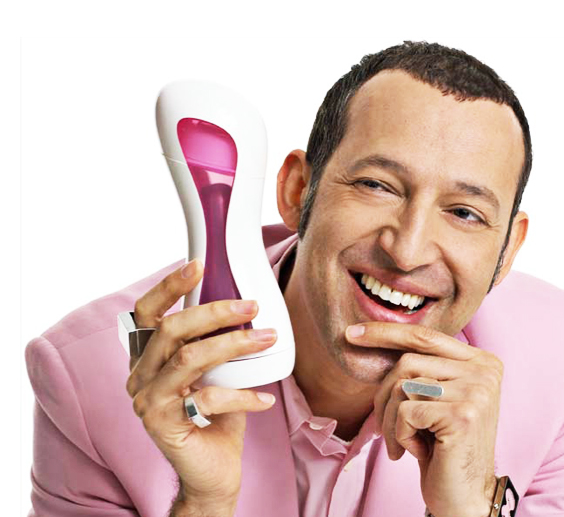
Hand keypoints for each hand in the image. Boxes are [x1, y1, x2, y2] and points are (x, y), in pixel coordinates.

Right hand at [125, 259, 277, 515]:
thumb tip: (248, 306)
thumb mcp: (217, 371)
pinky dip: (242, 395)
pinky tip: (265, 399)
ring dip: (234, 344)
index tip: (199, 265)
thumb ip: (218, 342)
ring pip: (190, 358)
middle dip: (215, 312)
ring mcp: (147, 400)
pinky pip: (208, 399)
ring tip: (267, 338)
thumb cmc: (216, 415)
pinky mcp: (163, 424)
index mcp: (150, 356)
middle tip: (252, 306)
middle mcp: (141, 374)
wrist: (211, 471)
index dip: (169, 286)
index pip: (148, 312)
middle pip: (172, 329)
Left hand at [346, 322, 501, 516]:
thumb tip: (365, 334)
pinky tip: (416, 450)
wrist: (464, 496)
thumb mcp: (433, 398)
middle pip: (407, 362)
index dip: (385, 333)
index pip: (424, 336)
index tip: (351, 333)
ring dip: (390, 419)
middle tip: (382, 427)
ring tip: (401, 442)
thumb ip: (418, 367)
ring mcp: (477, 391)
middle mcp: (484, 370)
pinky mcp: (463, 414)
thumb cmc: (441, 445)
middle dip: (383, 395)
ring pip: (402, 386)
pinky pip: (405, 412)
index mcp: (480, 360)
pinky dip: (400, 434)